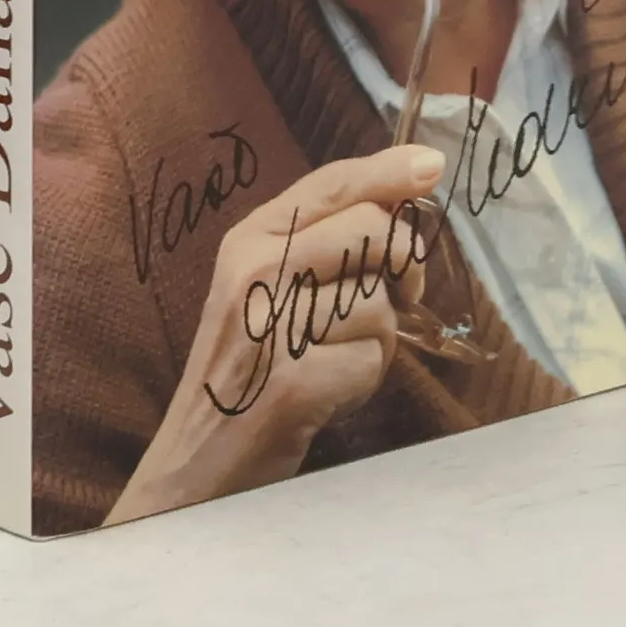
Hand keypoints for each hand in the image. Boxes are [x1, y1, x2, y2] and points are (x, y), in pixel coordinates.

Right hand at [106, 143, 439, 524]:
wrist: (195, 461)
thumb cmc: (244, 370)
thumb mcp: (265, 289)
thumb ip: (322, 243)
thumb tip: (404, 200)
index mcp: (248, 240)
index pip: (331, 184)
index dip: (388, 172)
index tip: (431, 165)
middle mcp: (254, 272)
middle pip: (371, 233)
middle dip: (403, 268)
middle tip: (400, 298)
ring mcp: (271, 326)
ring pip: (379, 304)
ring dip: (376, 341)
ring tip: (331, 361)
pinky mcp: (294, 382)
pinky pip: (373, 360)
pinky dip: (365, 382)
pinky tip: (328, 394)